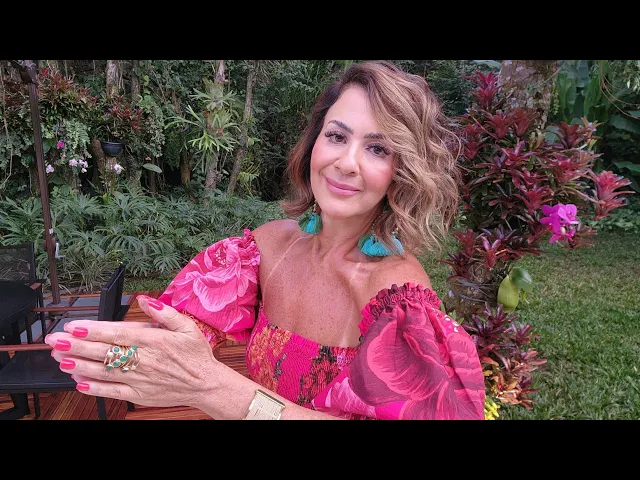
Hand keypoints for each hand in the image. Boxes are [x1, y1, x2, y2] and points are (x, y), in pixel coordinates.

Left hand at [45, 295, 220, 408]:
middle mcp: (142, 360)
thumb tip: (146, 299)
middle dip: (76, 346)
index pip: (116, 334)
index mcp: (153, 341)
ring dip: (79, 365)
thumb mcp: (187, 327)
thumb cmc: (196, 355)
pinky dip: (94, 388)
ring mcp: (138, 379)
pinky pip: (112, 392)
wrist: (206, 384)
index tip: (73, 327)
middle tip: (56, 341)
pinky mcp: (139, 395)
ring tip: (60, 359)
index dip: (92, 331)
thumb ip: (164, 312)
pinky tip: (79, 382)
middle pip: (103, 352)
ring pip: (103, 372)